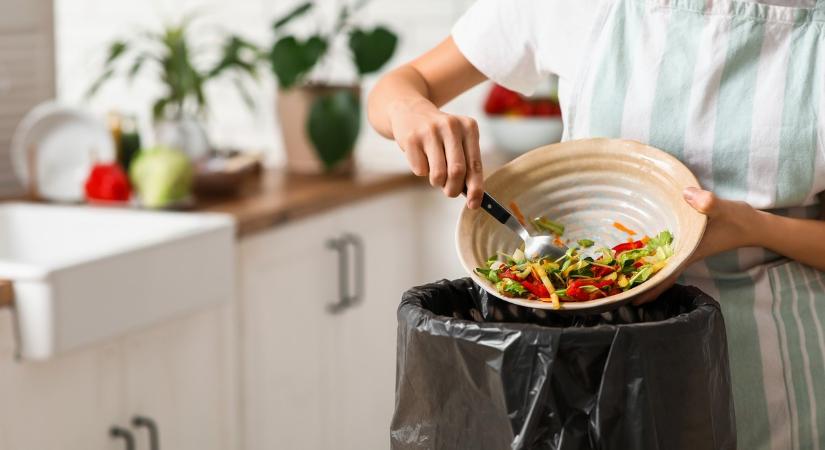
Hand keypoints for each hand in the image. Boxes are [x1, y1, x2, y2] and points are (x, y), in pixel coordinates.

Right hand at [388, 98, 482, 208]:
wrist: (410, 112)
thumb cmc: (440, 135)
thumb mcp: (458, 142)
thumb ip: (466, 164)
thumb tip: (473, 196)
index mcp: (469, 127)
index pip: (475, 164)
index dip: (476, 188)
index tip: (474, 204)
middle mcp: (451, 126)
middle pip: (457, 172)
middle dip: (454, 189)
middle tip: (450, 192)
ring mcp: (430, 131)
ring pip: (438, 174)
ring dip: (436, 182)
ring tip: (435, 172)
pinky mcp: (412, 139)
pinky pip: (420, 171)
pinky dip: (421, 171)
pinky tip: (421, 157)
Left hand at [632, 187, 756, 304]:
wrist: (754, 225)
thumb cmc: (739, 220)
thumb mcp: (725, 209)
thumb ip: (708, 203)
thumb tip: (687, 194)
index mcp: (690, 252)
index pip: (667, 275)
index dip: (650, 288)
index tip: (632, 300)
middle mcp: (687, 254)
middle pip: (661, 274)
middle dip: (642, 284)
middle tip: (619, 294)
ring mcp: (688, 250)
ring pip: (664, 266)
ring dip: (647, 272)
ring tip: (624, 280)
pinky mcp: (691, 244)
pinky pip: (669, 256)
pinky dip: (656, 259)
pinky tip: (645, 259)